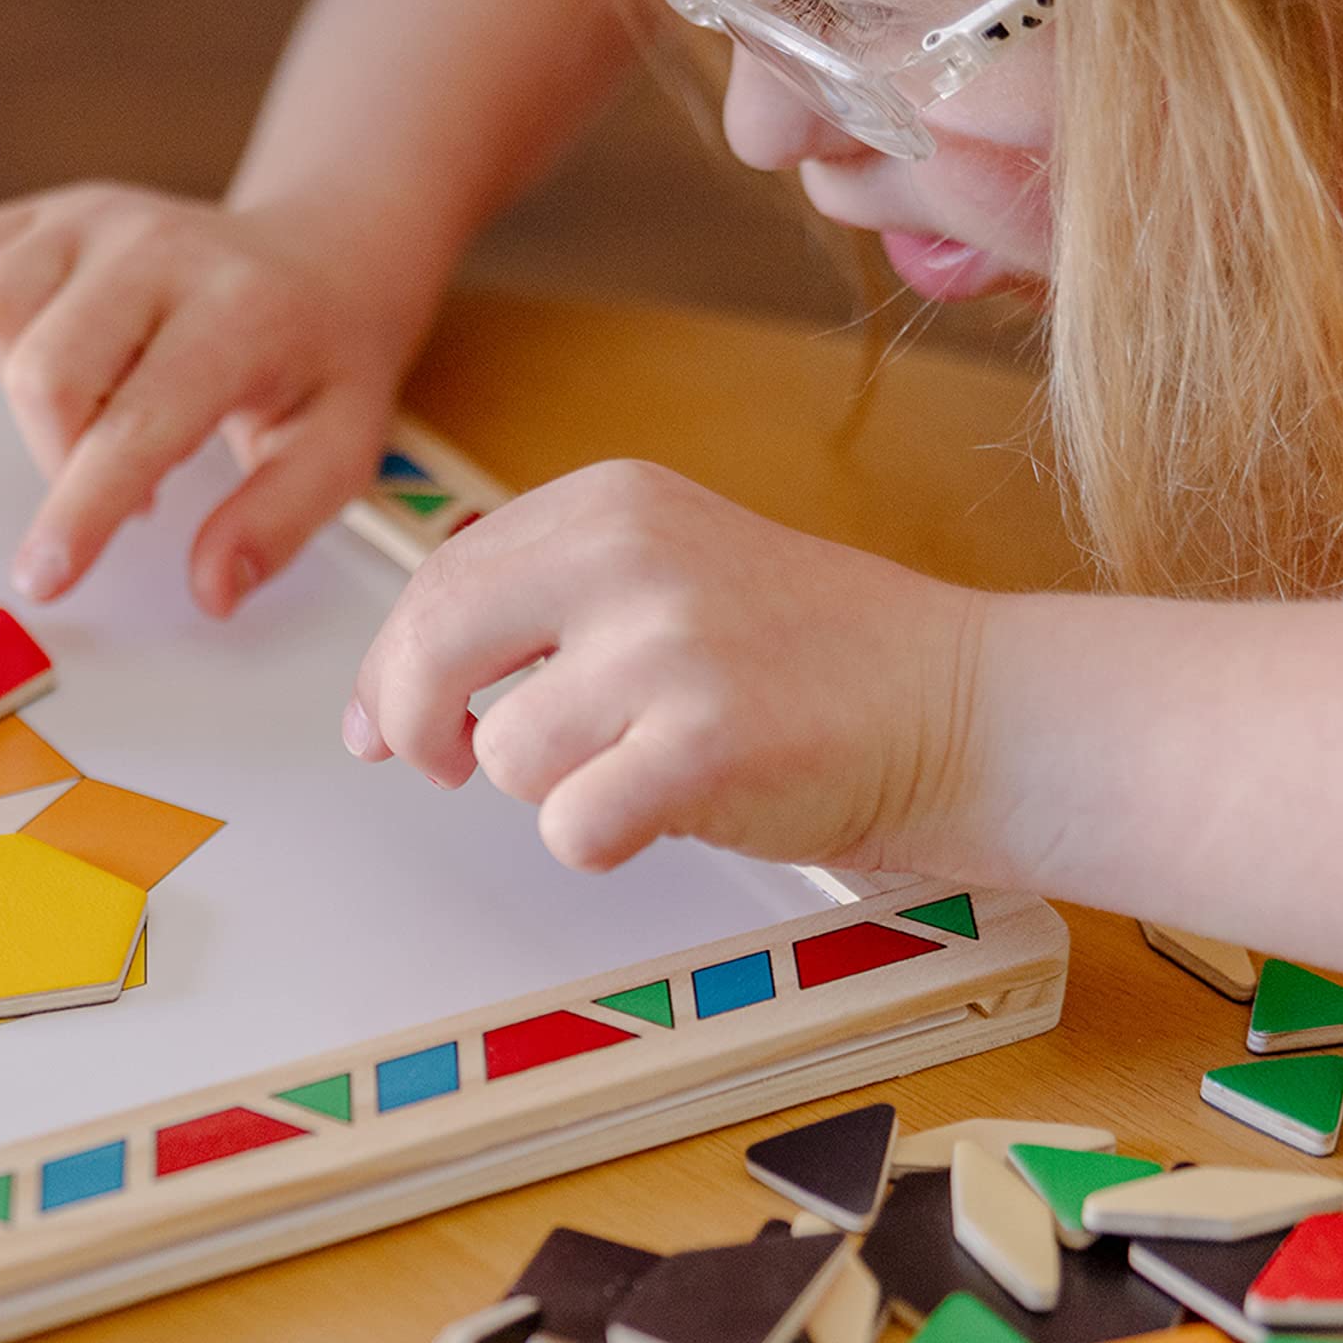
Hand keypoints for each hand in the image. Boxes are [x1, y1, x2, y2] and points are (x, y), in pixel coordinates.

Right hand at [0, 185, 410, 616]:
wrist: (318, 259)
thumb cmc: (322, 365)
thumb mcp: (339, 454)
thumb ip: (276, 524)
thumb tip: (211, 593)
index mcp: (240, 312)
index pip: (139, 422)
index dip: (83, 508)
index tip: (43, 579)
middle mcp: (158, 248)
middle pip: (46, 376)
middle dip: (61, 461)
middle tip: (129, 482)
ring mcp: (95, 216)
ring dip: (28, 396)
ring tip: (100, 408)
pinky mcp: (47, 211)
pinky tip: (65, 355)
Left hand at [343, 460, 983, 871]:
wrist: (963, 705)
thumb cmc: (812, 659)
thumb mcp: (667, 573)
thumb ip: (543, 603)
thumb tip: (392, 692)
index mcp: (610, 502)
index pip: (439, 579)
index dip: (390, 667)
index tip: (379, 723)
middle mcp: (628, 555)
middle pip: (433, 648)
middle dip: (417, 724)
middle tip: (444, 764)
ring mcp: (668, 647)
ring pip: (507, 756)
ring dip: (558, 787)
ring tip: (647, 763)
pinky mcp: (701, 745)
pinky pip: (572, 827)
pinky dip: (607, 840)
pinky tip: (676, 807)